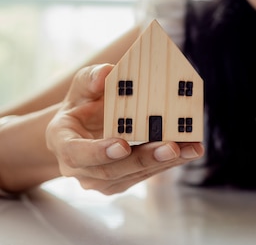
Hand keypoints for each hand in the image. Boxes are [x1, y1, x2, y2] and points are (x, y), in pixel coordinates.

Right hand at [46, 64, 203, 193]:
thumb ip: (91, 79)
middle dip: (144, 159)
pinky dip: (169, 162)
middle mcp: (80, 169)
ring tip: (191, 148)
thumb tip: (106, 72)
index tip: (122, 144)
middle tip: (171, 147)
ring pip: (134, 175)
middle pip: (113, 171)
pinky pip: (146, 175)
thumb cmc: (82, 104)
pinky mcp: (122, 182)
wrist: (82, 131)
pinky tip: (189, 150)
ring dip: (165, 162)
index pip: (78, 153)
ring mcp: (101, 181)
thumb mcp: (81, 87)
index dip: (99, 151)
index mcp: (64, 144)